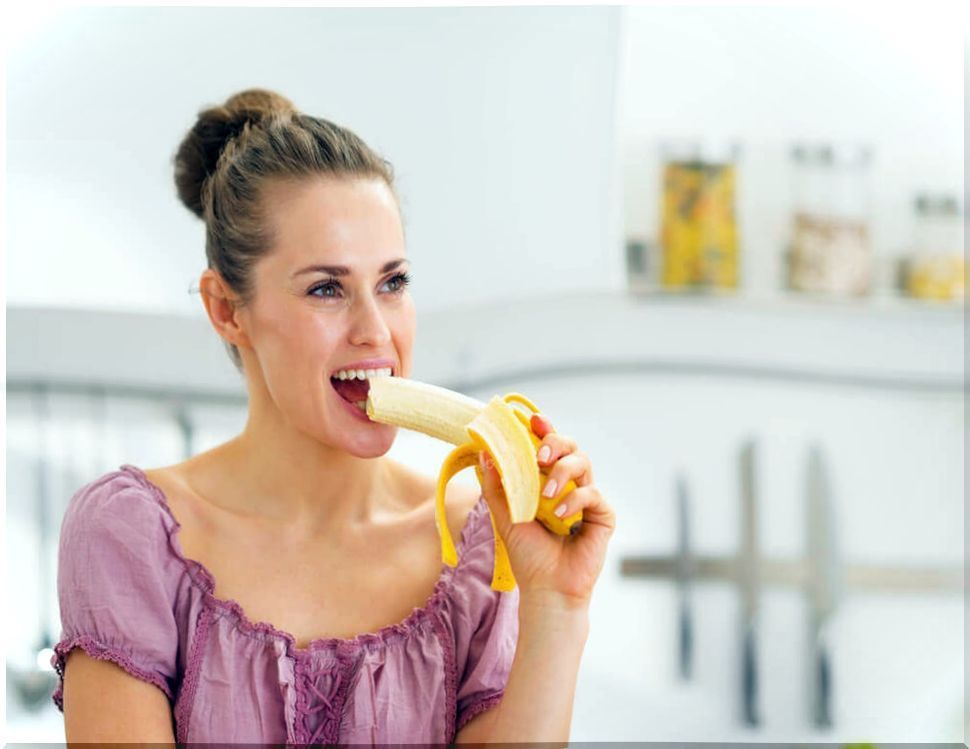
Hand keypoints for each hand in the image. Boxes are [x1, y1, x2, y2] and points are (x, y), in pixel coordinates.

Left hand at [478, 413, 615, 607]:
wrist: (545, 588)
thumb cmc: (527, 554)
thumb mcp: (504, 516)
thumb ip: (495, 486)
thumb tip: (485, 453)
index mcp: (546, 481)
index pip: (548, 447)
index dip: (544, 429)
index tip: (534, 420)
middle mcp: (568, 485)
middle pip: (570, 446)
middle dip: (556, 442)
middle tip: (540, 454)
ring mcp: (587, 498)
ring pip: (583, 463)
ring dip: (562, 472)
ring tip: (546, 494)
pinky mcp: (603, 515)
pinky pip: (593, 494)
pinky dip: (575, 501)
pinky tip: (561, 517)